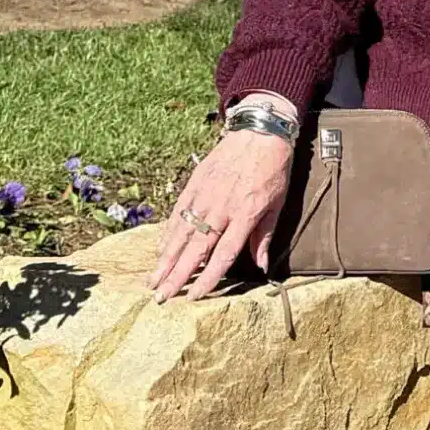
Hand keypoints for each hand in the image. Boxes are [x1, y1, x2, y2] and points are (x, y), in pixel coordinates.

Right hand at [150, 128, 293, 301]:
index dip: (207, 279)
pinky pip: (178, 212)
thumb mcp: (278, 204)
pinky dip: (168, 232)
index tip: (194, 297)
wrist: (260, 132)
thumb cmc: (274, 170)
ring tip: (152, 280)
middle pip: (195, 250)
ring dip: (165, 259)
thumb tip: (261, 267)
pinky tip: (160, 250)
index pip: (222, 255)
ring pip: (181, 233)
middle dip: (176, 276)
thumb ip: (264, 237)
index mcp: (245, 216)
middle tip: (161, 297)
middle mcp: (221, 209)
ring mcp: (205, 196)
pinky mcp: (194, 183)